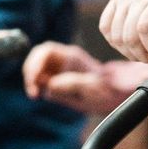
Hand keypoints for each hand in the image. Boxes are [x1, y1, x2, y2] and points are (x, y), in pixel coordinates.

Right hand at [26, 42, 147, 114]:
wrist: (117, 96)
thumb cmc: (108, 92)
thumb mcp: (93, 90)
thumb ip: (72, 85)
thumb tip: (50, 85)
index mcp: (72, 57)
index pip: (45, 52)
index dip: (36, 65)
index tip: (35, 83)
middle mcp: (63, 59)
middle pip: (37, 57)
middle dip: (30, 72)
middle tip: (34, 92)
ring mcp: (59, 68)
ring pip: (36, 67)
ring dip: (32, 79)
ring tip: (36, 94)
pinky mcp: (57, 78)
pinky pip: (40, 78)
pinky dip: (36, 85)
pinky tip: (41, 94)